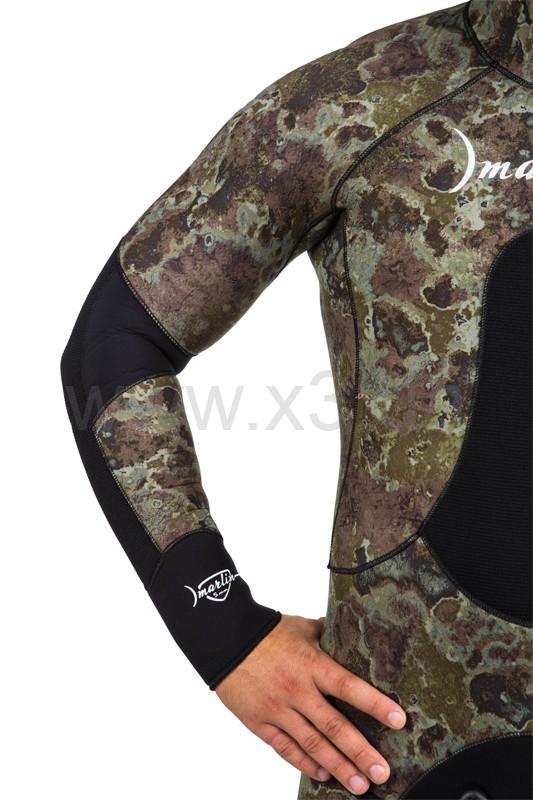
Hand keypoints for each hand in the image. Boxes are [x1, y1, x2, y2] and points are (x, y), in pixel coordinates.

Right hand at [215, 614, 406, 795]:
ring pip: (312, 744)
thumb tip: (352, 631)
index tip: (398, 720)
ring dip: (338, 767)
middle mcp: (296, 690)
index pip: (348, 686)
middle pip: (333, 726)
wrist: (224, 639)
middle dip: (360, 752)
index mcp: (310, 664)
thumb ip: (328, 634)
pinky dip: (304, 763)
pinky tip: (323, 774)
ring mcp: (277, 709)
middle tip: (382, 772)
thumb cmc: (267, 631)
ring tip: (359, 785)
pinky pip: (285, 748)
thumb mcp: (301, 627)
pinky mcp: (259, 722)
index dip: (374, 704)